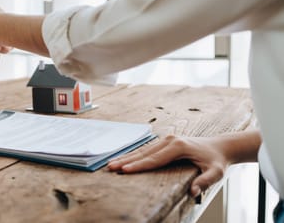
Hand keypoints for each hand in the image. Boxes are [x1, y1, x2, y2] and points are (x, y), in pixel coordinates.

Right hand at [107, 135, 229, 197]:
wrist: (220, 146)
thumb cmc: (217, 160)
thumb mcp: (216, 172)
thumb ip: (205, 181)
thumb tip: (193, 191)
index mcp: (178, 146)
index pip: (155, 159)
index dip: (139, 165)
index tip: (125, 170)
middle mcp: (170, 140)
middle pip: (144, 153)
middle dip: (126, 160)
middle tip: (111, 166)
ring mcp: (166, 140)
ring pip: (143, 150)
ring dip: (127, 157)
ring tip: (112, 163)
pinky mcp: (165, 142)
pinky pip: (147, 149)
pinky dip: (134, 155)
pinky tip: (124, 159)